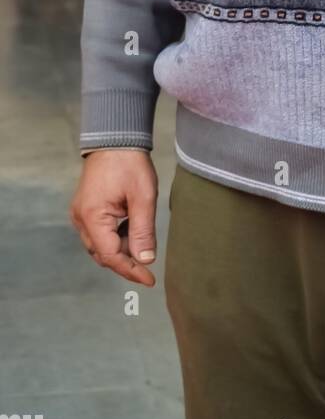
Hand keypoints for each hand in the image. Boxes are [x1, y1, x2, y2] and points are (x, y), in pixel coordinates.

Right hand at [69, 150, 158, 286]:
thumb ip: (143, 231)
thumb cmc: (130, 163)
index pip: (110, 255)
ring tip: (142, 241)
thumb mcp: (143, 197)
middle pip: (102, 253)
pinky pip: (99, 232)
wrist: (115, 138)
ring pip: (100, 244)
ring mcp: (81, 213)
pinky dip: (116, 237)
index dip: (130, 271)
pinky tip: (132, 229)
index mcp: (93, 217)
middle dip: (126, 261)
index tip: (150, 280)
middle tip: (148, 265)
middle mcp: (81, 219)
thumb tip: (145, 260)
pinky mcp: (86, 208)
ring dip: (121, 248)